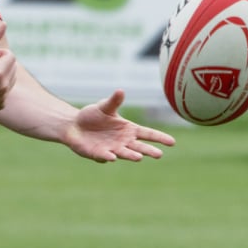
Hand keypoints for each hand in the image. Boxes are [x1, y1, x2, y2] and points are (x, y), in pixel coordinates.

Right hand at [0, 43, 17, 110]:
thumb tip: (5, 23)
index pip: (10, 57)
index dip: (1, 54)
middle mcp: (1, 88)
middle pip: (13, 68)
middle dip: (2, 64)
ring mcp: (1, 98)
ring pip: (12, 80)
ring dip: (3, 74)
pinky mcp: (0, 105)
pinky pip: (6, 91)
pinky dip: (0, 87)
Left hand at [59, 90, 174, 162]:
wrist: (74, 125)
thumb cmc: (92, 115)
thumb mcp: (104, 106)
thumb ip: (114, 101)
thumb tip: (121, 90)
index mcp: (128, 129)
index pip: (147, 134)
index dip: (159, 137)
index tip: (172, 142)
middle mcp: (123, 141)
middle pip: (139, 147)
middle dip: (149, 150)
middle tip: (159, 155)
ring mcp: (112, 149)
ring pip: (124, 153)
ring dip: (131, 155)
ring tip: (139, 157)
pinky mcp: (98, 154)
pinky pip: (104, 156)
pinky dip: (107, 156)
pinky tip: (111, 157)